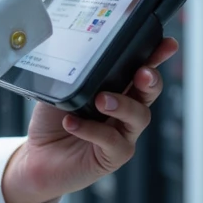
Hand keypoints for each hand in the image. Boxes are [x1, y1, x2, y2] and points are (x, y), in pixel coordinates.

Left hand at [1, 39, 178, 202]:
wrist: (35, 158)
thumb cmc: (51, 121)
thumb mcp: (59, 90)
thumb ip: (72, 74)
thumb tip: (74, 51)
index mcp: (116, 89)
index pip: (140, 69)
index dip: (156, 56)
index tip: (167, 44)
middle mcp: (124, 111)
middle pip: (150, 92)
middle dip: (150, 79)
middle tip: (141, 73)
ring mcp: (122, 134)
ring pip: (139, 116)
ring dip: (123, 105)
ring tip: (101, 100)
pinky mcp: (113, 157)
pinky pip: (112, 142)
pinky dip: (92, 130)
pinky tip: (72, 123)